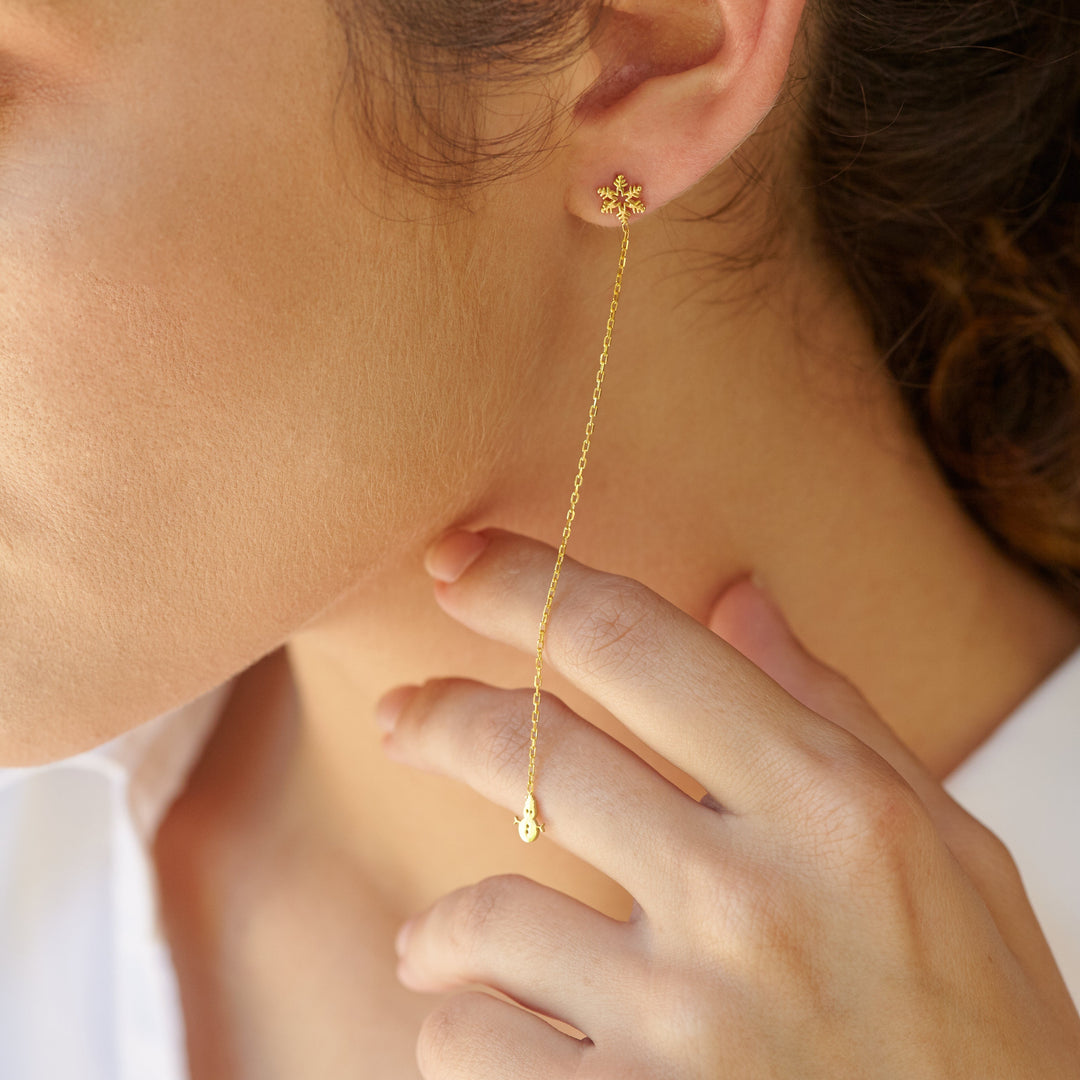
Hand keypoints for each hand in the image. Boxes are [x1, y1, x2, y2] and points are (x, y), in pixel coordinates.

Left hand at [375, 528, 1079, 1078]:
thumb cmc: (979, 1037)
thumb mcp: (952, 856)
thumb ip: (835, 716)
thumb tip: (737, 599)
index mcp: (831, 807)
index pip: (636, 645)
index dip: (526, 584)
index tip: (457, 561)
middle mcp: (749, 900)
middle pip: (532, 752)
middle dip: (442, 717)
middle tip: (403, 715)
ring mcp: (685, 1022)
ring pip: (482, 916)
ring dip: (439, 931)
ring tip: (432, 946)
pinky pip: (471, 1048)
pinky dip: (459, 1031)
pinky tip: (484, 1033)